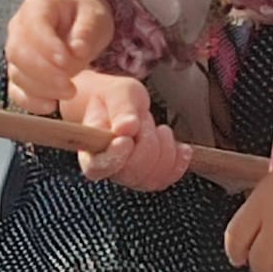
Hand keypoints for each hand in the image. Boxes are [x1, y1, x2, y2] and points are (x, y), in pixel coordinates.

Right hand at [6, 0, 114, 113]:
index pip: (32, 26)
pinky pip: (16, 91)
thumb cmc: (85, 19)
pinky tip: (51, 105)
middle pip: (18, 52)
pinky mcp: (19, 74)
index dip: (46, 47)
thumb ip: (86, 32)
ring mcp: (16, 53)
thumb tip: (77, 50)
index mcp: (36, 7)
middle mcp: (19, 28)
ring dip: (42, 89)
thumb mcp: (94, 17)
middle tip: (69, 85)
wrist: (80, 28)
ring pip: (17, 74)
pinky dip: (31, 102)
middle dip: (43, 73)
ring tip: (69, 92)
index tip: (66, 62)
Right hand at [61, 70, 192, 189]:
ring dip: (164, 149)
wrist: (120, 105)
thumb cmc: (114, 98)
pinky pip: (166, 179)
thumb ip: (121, 108)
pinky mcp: (148, 178)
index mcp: (90, 149)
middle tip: (143, 120)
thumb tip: (126, 128)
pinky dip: (179, 162)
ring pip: (151, 178)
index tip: (126, 139)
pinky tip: (181, 147)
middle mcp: (107, 168)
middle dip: (147, 143)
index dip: (115, 157)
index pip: (97, 166)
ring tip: (158, 128)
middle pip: (131, 172)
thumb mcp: (117, 92)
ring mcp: (128, 176)